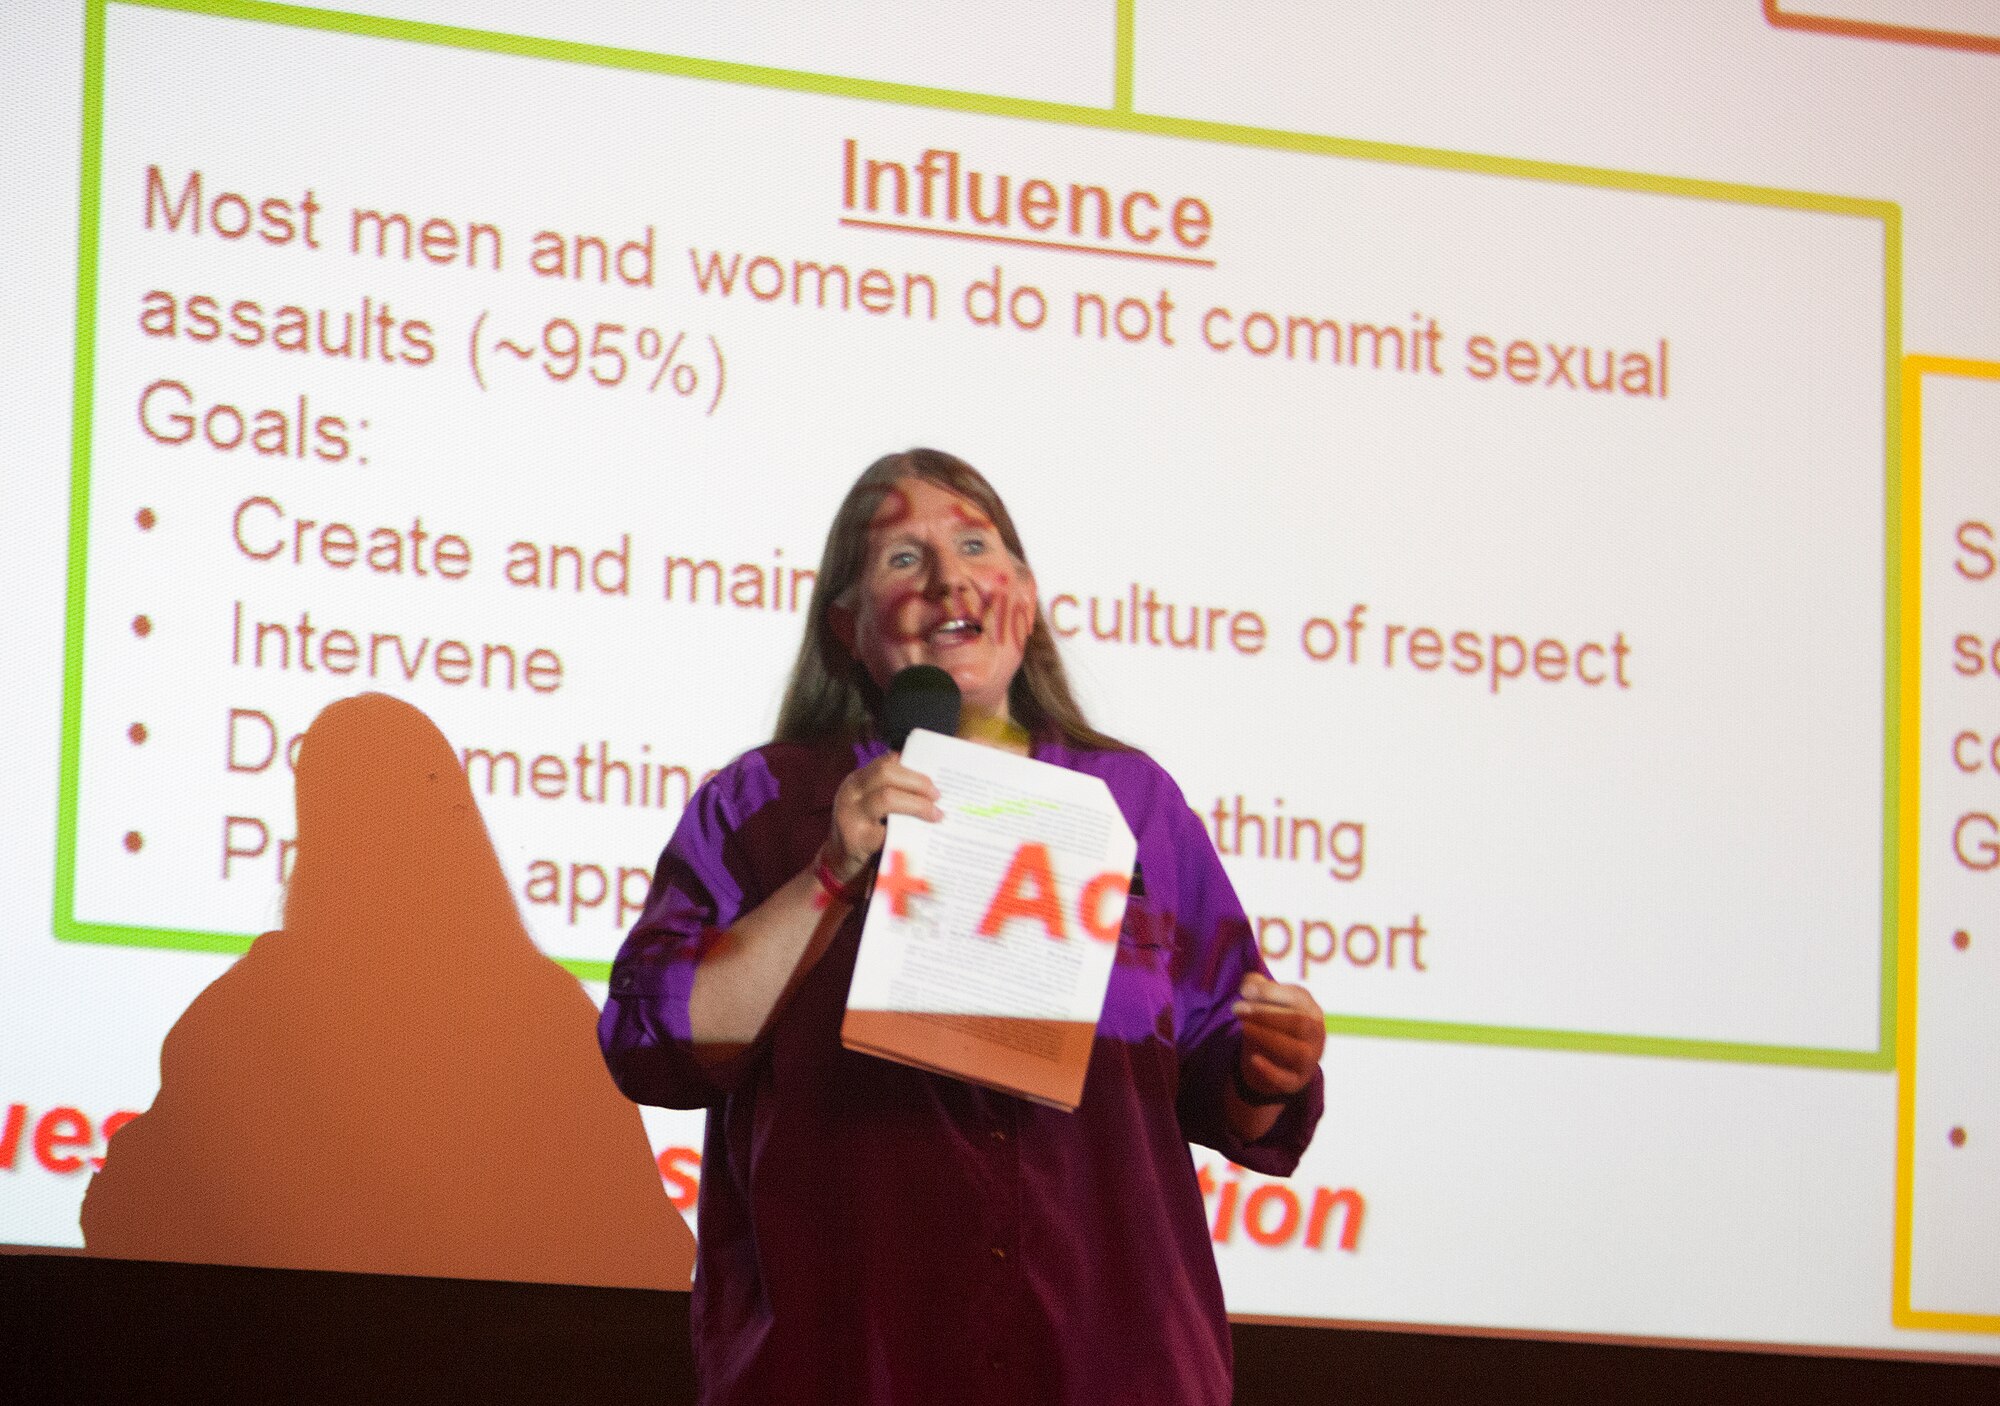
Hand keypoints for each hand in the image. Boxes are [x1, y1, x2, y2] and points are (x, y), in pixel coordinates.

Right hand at [821, 753, 941, 882]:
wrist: (837, 862)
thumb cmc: (862, 830)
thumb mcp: (867, 804)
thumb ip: (888, 791)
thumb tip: (928, 785)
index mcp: (856, 781)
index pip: (885, 762)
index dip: (913, 767)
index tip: (933, 778)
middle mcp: (850, 793)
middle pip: (886, 773)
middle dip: (918, 783)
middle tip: (937, 796)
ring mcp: (851, 815)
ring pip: (887, 797)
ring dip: (917, 805)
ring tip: (936, 814)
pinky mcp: (856, 839)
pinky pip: (888, 831)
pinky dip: (908, 831)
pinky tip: (922, 835)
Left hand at [1232, 974, 1324, 1099]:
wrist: (1280, 1059)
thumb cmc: (1274, 1020)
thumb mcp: (1268, 1000)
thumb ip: (1258, 987)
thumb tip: (1249, 986)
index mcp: (1312, 1010)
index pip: (1299, 998)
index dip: (1272, 993)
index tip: (1244, 991)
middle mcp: (1317, 1034)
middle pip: (1299, 1023)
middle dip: (1266, 1015)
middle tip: (1237, 1009)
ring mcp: (1310, 1059)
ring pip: (1297, 1051)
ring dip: (1268, 1038)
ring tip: (1243, 1028)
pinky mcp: (1297, 1080)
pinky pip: (1287, 1079)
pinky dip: (1270, 1071)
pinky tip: (1252, 1059)